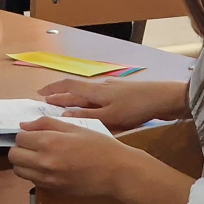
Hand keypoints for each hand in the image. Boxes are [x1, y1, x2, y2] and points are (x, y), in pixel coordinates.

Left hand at [9, 116, 138, 197]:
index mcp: (49, 142)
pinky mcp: (54, 190)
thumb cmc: (98, 145)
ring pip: (19, 171)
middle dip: (20, 148)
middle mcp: (44, 163)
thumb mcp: (74, 127)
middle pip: (14, 156)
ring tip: (39, 156)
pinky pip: (33, 181)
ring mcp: (48, 179)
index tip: (34, 133)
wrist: (116, 171)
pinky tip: (49, 167)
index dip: (25, 133)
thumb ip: (46, 124)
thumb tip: (24, 125)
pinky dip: (35, 173)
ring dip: (24, 162)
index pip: (19, 138)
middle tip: (33, 144)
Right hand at [38, 78, 189, 132]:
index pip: (68, 87)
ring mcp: (112, 89)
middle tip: (46, 101)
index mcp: (95, 91)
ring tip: (66, 107)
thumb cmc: (136, 108)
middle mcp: (101, 87)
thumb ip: (87, 116)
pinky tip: (93, 110)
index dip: (53, 90)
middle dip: (60, 94)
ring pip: (88, 94)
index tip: (39, 95)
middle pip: (76, 89)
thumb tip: (62, 114)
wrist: (164, 99)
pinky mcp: (122, 94)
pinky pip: (98, 97)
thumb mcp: (110, 116)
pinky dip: (89, 103)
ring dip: (75, 99)